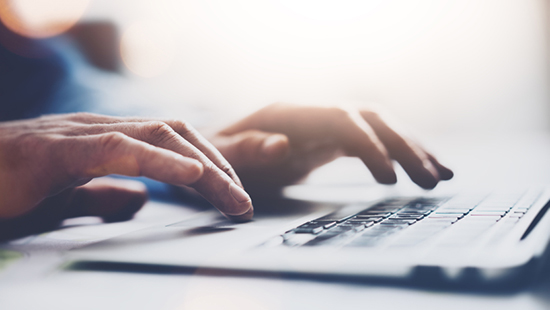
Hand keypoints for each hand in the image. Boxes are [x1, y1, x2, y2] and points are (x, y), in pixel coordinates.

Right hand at [0, 113, 252, 238]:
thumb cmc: (7, 185)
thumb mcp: (68, 197)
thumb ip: (103, 196)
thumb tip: (141, 201)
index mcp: (107, 140)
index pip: (174, 141)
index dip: (210, 165)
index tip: (234, 198)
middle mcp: (102, 130)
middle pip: (179, 135)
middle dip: (219, 168)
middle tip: (244, 205)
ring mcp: (81, 134)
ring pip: (160, 135)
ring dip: (204, 168)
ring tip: (233, 197)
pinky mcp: (57, 149)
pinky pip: (119, 148)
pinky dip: (160, 160)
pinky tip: (190, 175)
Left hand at [209, 103, 452, 194]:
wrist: (217, 150)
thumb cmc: (217, 155)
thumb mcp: (222, 155)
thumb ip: (246, 149)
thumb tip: (281, 144)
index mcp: (287, 112)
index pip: (340, 119)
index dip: (369, 145)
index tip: (390, 179)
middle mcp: (312, 111)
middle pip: (369, 118)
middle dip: (403, 146)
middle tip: (431, 179)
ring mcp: (324, 122)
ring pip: (378, 126)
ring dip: (411, 147)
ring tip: (442, 175)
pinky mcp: (330, 137)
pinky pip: (372, 139)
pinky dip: (398, 153)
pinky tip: (420, 167)